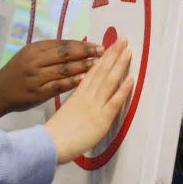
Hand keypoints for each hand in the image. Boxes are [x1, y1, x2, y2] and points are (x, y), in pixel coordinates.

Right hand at [0, 39, 103, 113]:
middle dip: (85, 52)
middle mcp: (34, 61)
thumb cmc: (17, 72)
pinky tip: (85, 80)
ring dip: (82, 66)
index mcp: (34, 49)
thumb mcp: (29, 55)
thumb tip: (76, 46)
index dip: (81, 44)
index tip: (97, 44)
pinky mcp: (37, 93)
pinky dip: (73, 82)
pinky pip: (58, 86)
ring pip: (63, 70)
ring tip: (98, 65)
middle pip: (65, 54)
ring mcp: (36, 78)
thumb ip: (49, 52)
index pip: (62, 44)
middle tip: (102, 51)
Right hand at [44, 39, 133, 164]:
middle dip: (113, 54)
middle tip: (122, 40)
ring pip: (109, 81)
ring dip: (120, 65)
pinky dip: (123, 89)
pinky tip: (131, 79)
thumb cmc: (56, 131)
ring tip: (128, 51)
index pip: (92, 71)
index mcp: (78, 93)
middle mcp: (87, 95)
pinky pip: (114, 102)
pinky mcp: (101, 119)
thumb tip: (84, 96)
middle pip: (101, 71)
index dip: (103, 57)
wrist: (51, 143)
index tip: (110, 45)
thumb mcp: (67, 110)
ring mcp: (95, 106)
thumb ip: (77, 102)